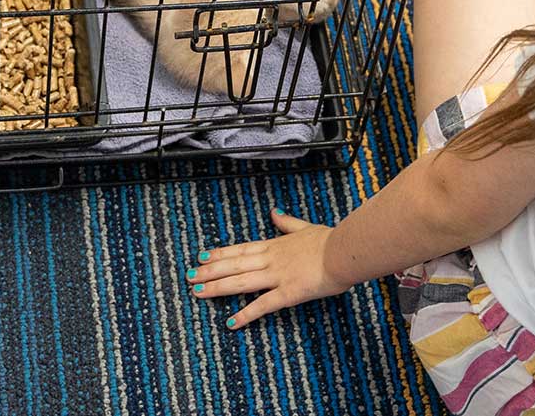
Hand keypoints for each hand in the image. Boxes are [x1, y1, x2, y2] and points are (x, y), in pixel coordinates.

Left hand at [189, 208, 347, 327]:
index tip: (202, 256)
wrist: (344, 250)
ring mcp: (277, 276)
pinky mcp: (288, 293)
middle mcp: (271, 260)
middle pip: (234, 265)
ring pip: (241, 282)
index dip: (220, 254)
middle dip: (210, 271)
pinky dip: (246, 314)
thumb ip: (287, 223)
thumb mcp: (305, 227)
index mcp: (275, 245)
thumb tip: (275, 212)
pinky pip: (263, 305)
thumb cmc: (329, 240)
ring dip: (217, 287)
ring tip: (198, 292)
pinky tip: (231, 322)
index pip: (241, 249)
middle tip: (190, 276)